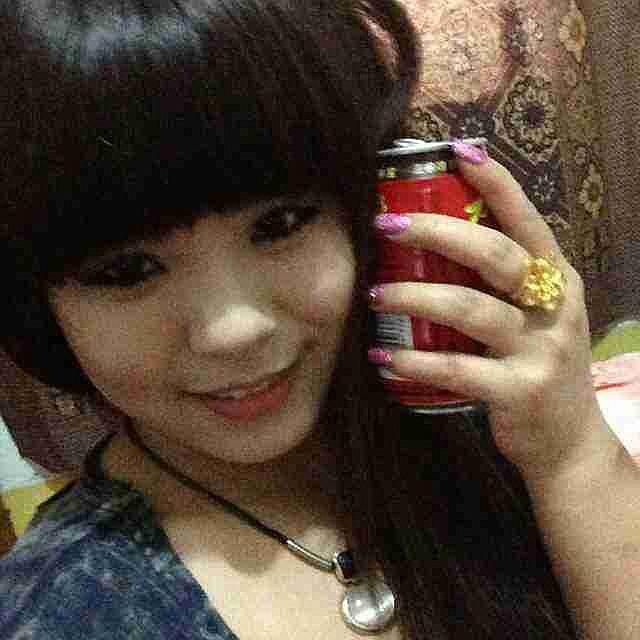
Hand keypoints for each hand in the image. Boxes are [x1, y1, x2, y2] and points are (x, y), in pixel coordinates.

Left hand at [369, 151, 610, 480]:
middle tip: (388, 224)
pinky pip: (459, 369)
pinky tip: (384, 357)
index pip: (527, 220)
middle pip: (496, 255)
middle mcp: (553, 306)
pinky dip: (416, 362)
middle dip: (438, 232)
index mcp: (556, 279)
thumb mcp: (534, 316)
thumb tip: (433, 243)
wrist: (569, 441)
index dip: (496, 183)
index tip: (459, 152)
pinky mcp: (521, 391)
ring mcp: (541, 349)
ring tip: (377, 294)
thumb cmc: (538, 366)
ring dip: (416, 297)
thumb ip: (498, 284)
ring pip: (472, 309)